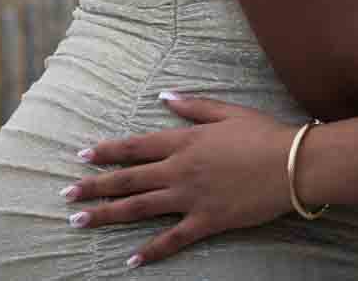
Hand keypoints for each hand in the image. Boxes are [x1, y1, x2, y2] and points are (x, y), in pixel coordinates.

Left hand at [63, 93, 297, 264]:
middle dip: (94, 186)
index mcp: (184, 142)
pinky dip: (151, 251)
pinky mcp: (207, 221)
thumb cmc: (263, 134)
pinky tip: (131, 260)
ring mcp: (191, 198)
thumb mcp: (228, 111)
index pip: (135, 146)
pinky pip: (173, 240)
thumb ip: (193, 106)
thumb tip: (164, 97)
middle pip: (128, 179)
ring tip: (79, 220)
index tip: (81, 155)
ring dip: (106, 215)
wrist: (292, 165)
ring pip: (139, 209)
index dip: (107, 151)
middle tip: (65, 193)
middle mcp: (180, 170)